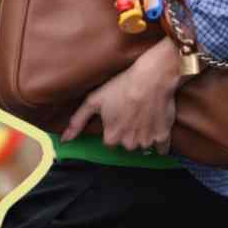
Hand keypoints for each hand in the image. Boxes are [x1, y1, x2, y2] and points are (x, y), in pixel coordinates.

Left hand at [61, 37, 183, 152]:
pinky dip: (160, 143)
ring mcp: (147, 141)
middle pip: (126, 143)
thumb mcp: (93, 100)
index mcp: (111, 137)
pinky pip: (162, 149)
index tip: (117, 116)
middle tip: (131, 114)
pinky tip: (157, 130)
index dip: (113, 128)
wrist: (152, 78)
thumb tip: (64, 140)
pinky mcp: (163, 137)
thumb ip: (77, 122)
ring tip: (144, 116)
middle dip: (128, 132)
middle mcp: (128, 143)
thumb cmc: (121, 87)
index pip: (109, 141)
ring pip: (142, 144)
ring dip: (142, 135)